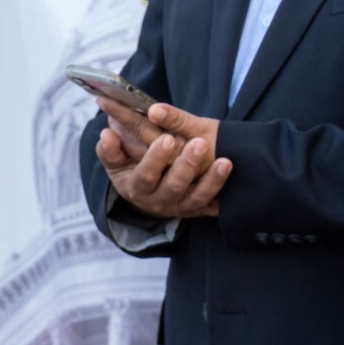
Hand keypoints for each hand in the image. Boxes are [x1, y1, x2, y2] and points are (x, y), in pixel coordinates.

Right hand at [94, 97, 228, 218]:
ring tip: (225, 162)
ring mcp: (180, 207)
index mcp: (135, 188)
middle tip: (200, 143)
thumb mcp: (114, 162)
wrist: (145, 193)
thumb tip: (106, 135)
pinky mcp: (198, 209)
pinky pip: (213, 205)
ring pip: (198, 197)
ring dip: (212, 181)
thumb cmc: (130, 169)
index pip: (145, 175)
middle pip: (173, 187)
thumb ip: (108, 149)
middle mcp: (157, 201)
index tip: (168, 139)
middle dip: (187, 166)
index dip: (156, 159)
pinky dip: (224, 195)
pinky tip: (237, 184)